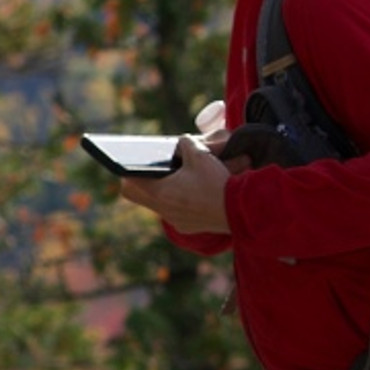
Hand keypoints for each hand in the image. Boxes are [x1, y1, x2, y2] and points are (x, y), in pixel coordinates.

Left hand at [119, 135, 233, 233]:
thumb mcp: (201, 155)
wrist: (242, 210)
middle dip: (143, 183)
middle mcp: (164, 209)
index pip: (127, 183)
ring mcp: (176, 220)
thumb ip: (185, 144)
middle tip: (153, 173)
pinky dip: (181, 204)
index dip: (128, 172)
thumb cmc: (217, 182)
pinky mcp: (189, 227)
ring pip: (158, 205)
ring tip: (178, 182)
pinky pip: (177, 214)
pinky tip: (196, 196)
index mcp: (160, 192)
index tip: (134, 165)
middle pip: (137, 196)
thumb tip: (180, 143)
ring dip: (164, 193)